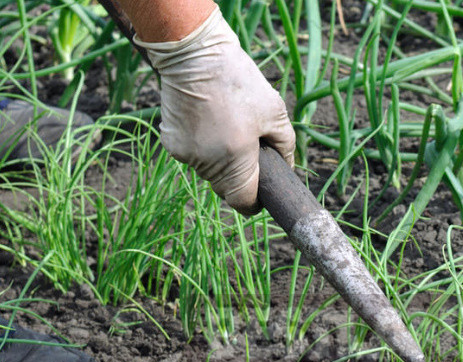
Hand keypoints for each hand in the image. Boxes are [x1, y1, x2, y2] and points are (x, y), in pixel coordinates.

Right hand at [135, 7, 294, 213]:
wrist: (194, 54)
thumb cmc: (239, 81)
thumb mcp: (275, 111)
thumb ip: (286, 146)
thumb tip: (288, 168)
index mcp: (235, 160)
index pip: (243, 202)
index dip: (255, 202)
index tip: (261, 195)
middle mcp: (206, 163)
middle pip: (226, 187)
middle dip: (240, 177)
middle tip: (249, 150)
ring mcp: (185, 154)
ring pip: (209, 172)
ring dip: (220, 160)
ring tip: (228, 127)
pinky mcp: (170, 142)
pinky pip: (193, 156)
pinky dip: (203, 147)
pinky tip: (209, 121)